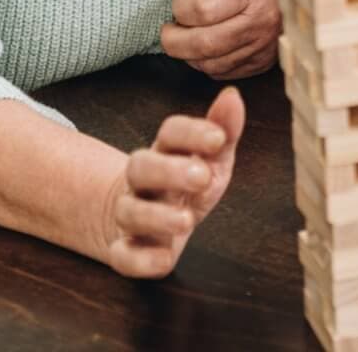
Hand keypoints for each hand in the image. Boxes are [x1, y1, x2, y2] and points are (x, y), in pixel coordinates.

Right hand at [98, 86, 244, 277]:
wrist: (145, 220)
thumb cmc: (186, 184)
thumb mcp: (210, 157)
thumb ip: (223, 130)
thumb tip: (233, 96)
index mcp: (166, 152)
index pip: (170, 132)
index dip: (191, 132)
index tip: (218, 138)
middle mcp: (143, 181)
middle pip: (141, 167)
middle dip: (169, 170)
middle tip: (201, 175)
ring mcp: (131, 215)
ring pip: (131, 212)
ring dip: (156, 216)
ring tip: (186, 220)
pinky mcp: (127, 251)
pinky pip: (124, 256)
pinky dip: (141, 261)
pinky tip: (164, 259)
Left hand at [161, 0, 279, 77]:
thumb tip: (177, 10)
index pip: (202, 9)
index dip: (180, 7)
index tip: (179, 2)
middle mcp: (261, 20)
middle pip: (204, 43)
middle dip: (174, 41)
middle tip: (168, 32)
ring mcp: (264, 45)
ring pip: (211, 64)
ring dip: (189, 54)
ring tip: (187, 38)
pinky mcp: (263, 62)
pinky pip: (224, 72)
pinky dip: (208, 63)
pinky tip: (207, 47)